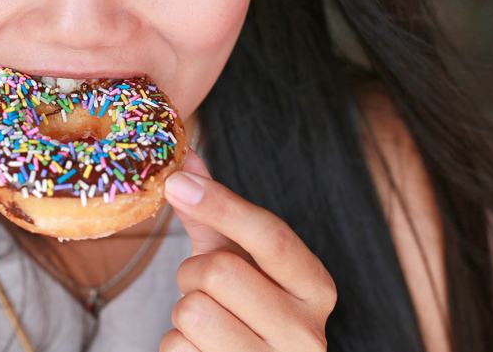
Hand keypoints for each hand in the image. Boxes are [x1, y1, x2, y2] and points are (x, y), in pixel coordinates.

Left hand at [160, 150, 336, 351]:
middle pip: (219, 271)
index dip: (221, 204)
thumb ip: (215, 214)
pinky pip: (177, 348)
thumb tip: (186, 160)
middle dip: (191, 271)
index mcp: (316, 288)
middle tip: (202, 286)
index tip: (177, 182)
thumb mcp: (240, 260)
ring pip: (193, 311)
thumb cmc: (244, 313)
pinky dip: (176, 344)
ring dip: (182, 311)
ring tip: (205, 321)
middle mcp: (307, 334)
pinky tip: (200, 350)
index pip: (271, 236)